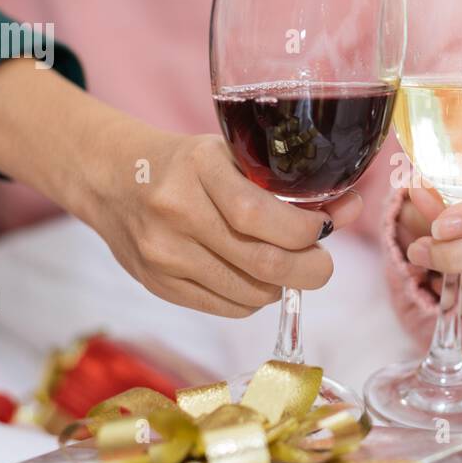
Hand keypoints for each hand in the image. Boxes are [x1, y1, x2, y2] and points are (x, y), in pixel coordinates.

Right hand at [0, 61, 359, 316]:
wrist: (111, 178)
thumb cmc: (185, 164)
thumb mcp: (231, 154)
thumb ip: (287, 184)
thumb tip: (350, 208)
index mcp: (198, 168)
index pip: (260, 216)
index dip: (306, 231)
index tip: (325, 228)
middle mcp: (176, 213)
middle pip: (262, 264)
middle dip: (310, 270)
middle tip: (321, 264)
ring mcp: (164, 255)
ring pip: (250, 293)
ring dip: (281, 285)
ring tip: (285, 264)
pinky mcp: (159, 286)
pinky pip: (228, 308)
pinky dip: (254, 298)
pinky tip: (252, 276)